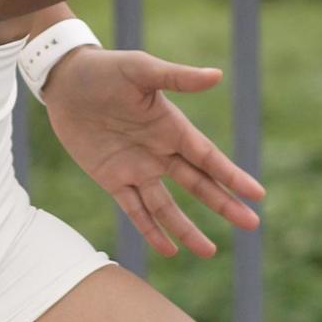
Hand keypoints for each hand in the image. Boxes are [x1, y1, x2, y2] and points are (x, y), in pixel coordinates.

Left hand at [39, 45, 264, 258]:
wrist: (64, 81)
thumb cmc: (105, 68)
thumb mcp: (141, 69)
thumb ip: (177, 77)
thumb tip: (217, 75)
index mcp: (172, 126)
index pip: (209, 158)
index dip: (232, 176)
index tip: (257, 194)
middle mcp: (160, 151)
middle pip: (198, 185)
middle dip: (224, 204)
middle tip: (252, 224)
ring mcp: (137, 168)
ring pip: (168, 207)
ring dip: (188, 230)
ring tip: (209, 253)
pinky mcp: (112, 179)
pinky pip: (135, 210)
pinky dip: (151, 231)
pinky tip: (168, 250)